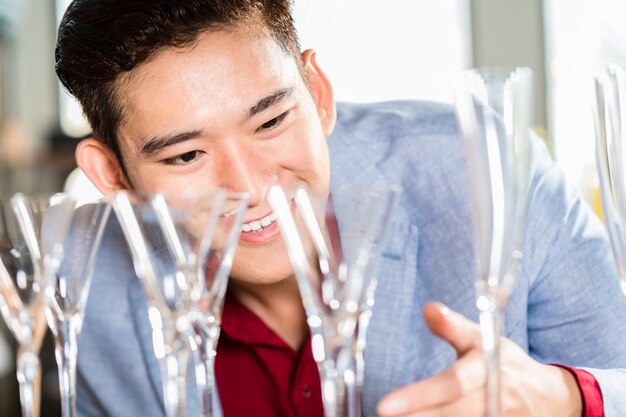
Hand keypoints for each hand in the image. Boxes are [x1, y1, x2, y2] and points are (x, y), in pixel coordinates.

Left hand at [376, 302, 581, 416]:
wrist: (551, 398)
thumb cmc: (507, 363)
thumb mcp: (484, 338)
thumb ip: (453, 326)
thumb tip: (428, 308)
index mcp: (490, 369)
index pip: (454, 383)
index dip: (421, 395)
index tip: (387, 404)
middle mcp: (496, 399)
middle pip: (453, 412)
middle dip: (417, 416)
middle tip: (384, 413)